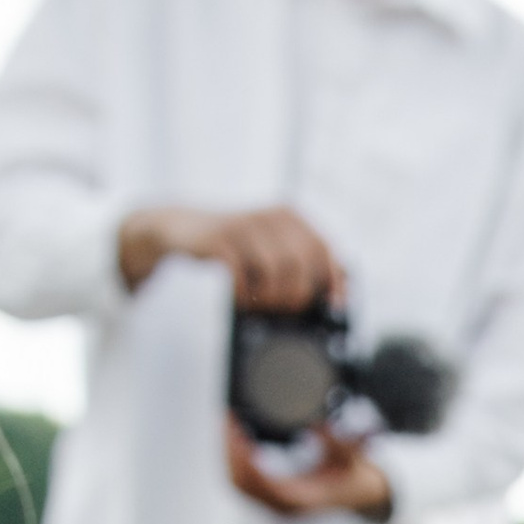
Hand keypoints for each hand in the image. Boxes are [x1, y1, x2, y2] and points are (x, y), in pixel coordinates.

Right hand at [118, 202, 342, 308]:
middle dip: (294, 297)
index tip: (334, 307)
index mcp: (289, 216)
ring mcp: (244, 226)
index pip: (323, 250)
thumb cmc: (234, 245)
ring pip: (275, 274)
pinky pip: (242, 278)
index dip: (332, 282)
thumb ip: (306, 265)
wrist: (181, 229)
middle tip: (278, 307)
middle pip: (301, 267)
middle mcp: (270, 216)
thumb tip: (342, 293)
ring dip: (267, 299)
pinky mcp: (219, 240)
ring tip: (255, 301)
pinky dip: (242, 296)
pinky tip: (237, 297)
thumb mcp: (272, 247)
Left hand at [223, 417, 394, 519]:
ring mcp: (276, 505)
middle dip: (229, 449)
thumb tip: (319, 426)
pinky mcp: (272, 498)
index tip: (236, 428)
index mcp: (300, 500)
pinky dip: (235, 461)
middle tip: (228, 418)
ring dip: (229, 454)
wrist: (361, 494)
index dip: (241, 455)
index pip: (258, 481)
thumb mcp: (352, 456)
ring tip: (229, 424)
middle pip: (241, 482)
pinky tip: (234, 440)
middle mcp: (284, 507)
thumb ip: (338, 443)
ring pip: (238, 483)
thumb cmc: (355, 477)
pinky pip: (244, 483)